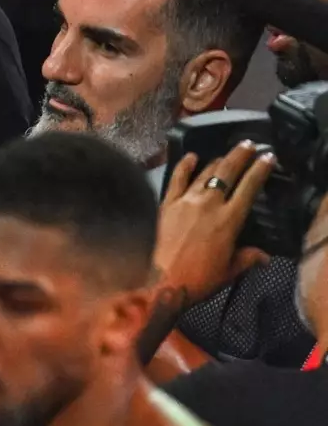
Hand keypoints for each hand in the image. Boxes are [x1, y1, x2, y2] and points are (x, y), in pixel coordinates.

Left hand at [155, 142, 274, 304]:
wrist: (159, 281)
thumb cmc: (197, 279)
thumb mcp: (228, 271)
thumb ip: (247, 258)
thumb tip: (264, 257)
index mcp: (229, 220)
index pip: (250, 187)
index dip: (260, 169)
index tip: (267, 156)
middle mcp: (209, 204)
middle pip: (227, 172)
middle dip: (239, 155)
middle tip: (247, 144)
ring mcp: (185, 201)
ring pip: (204, 173)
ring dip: (217, 161)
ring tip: (225, 154)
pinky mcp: (166, 204)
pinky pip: (176, 179)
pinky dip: (184, 166)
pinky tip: (190, 156)